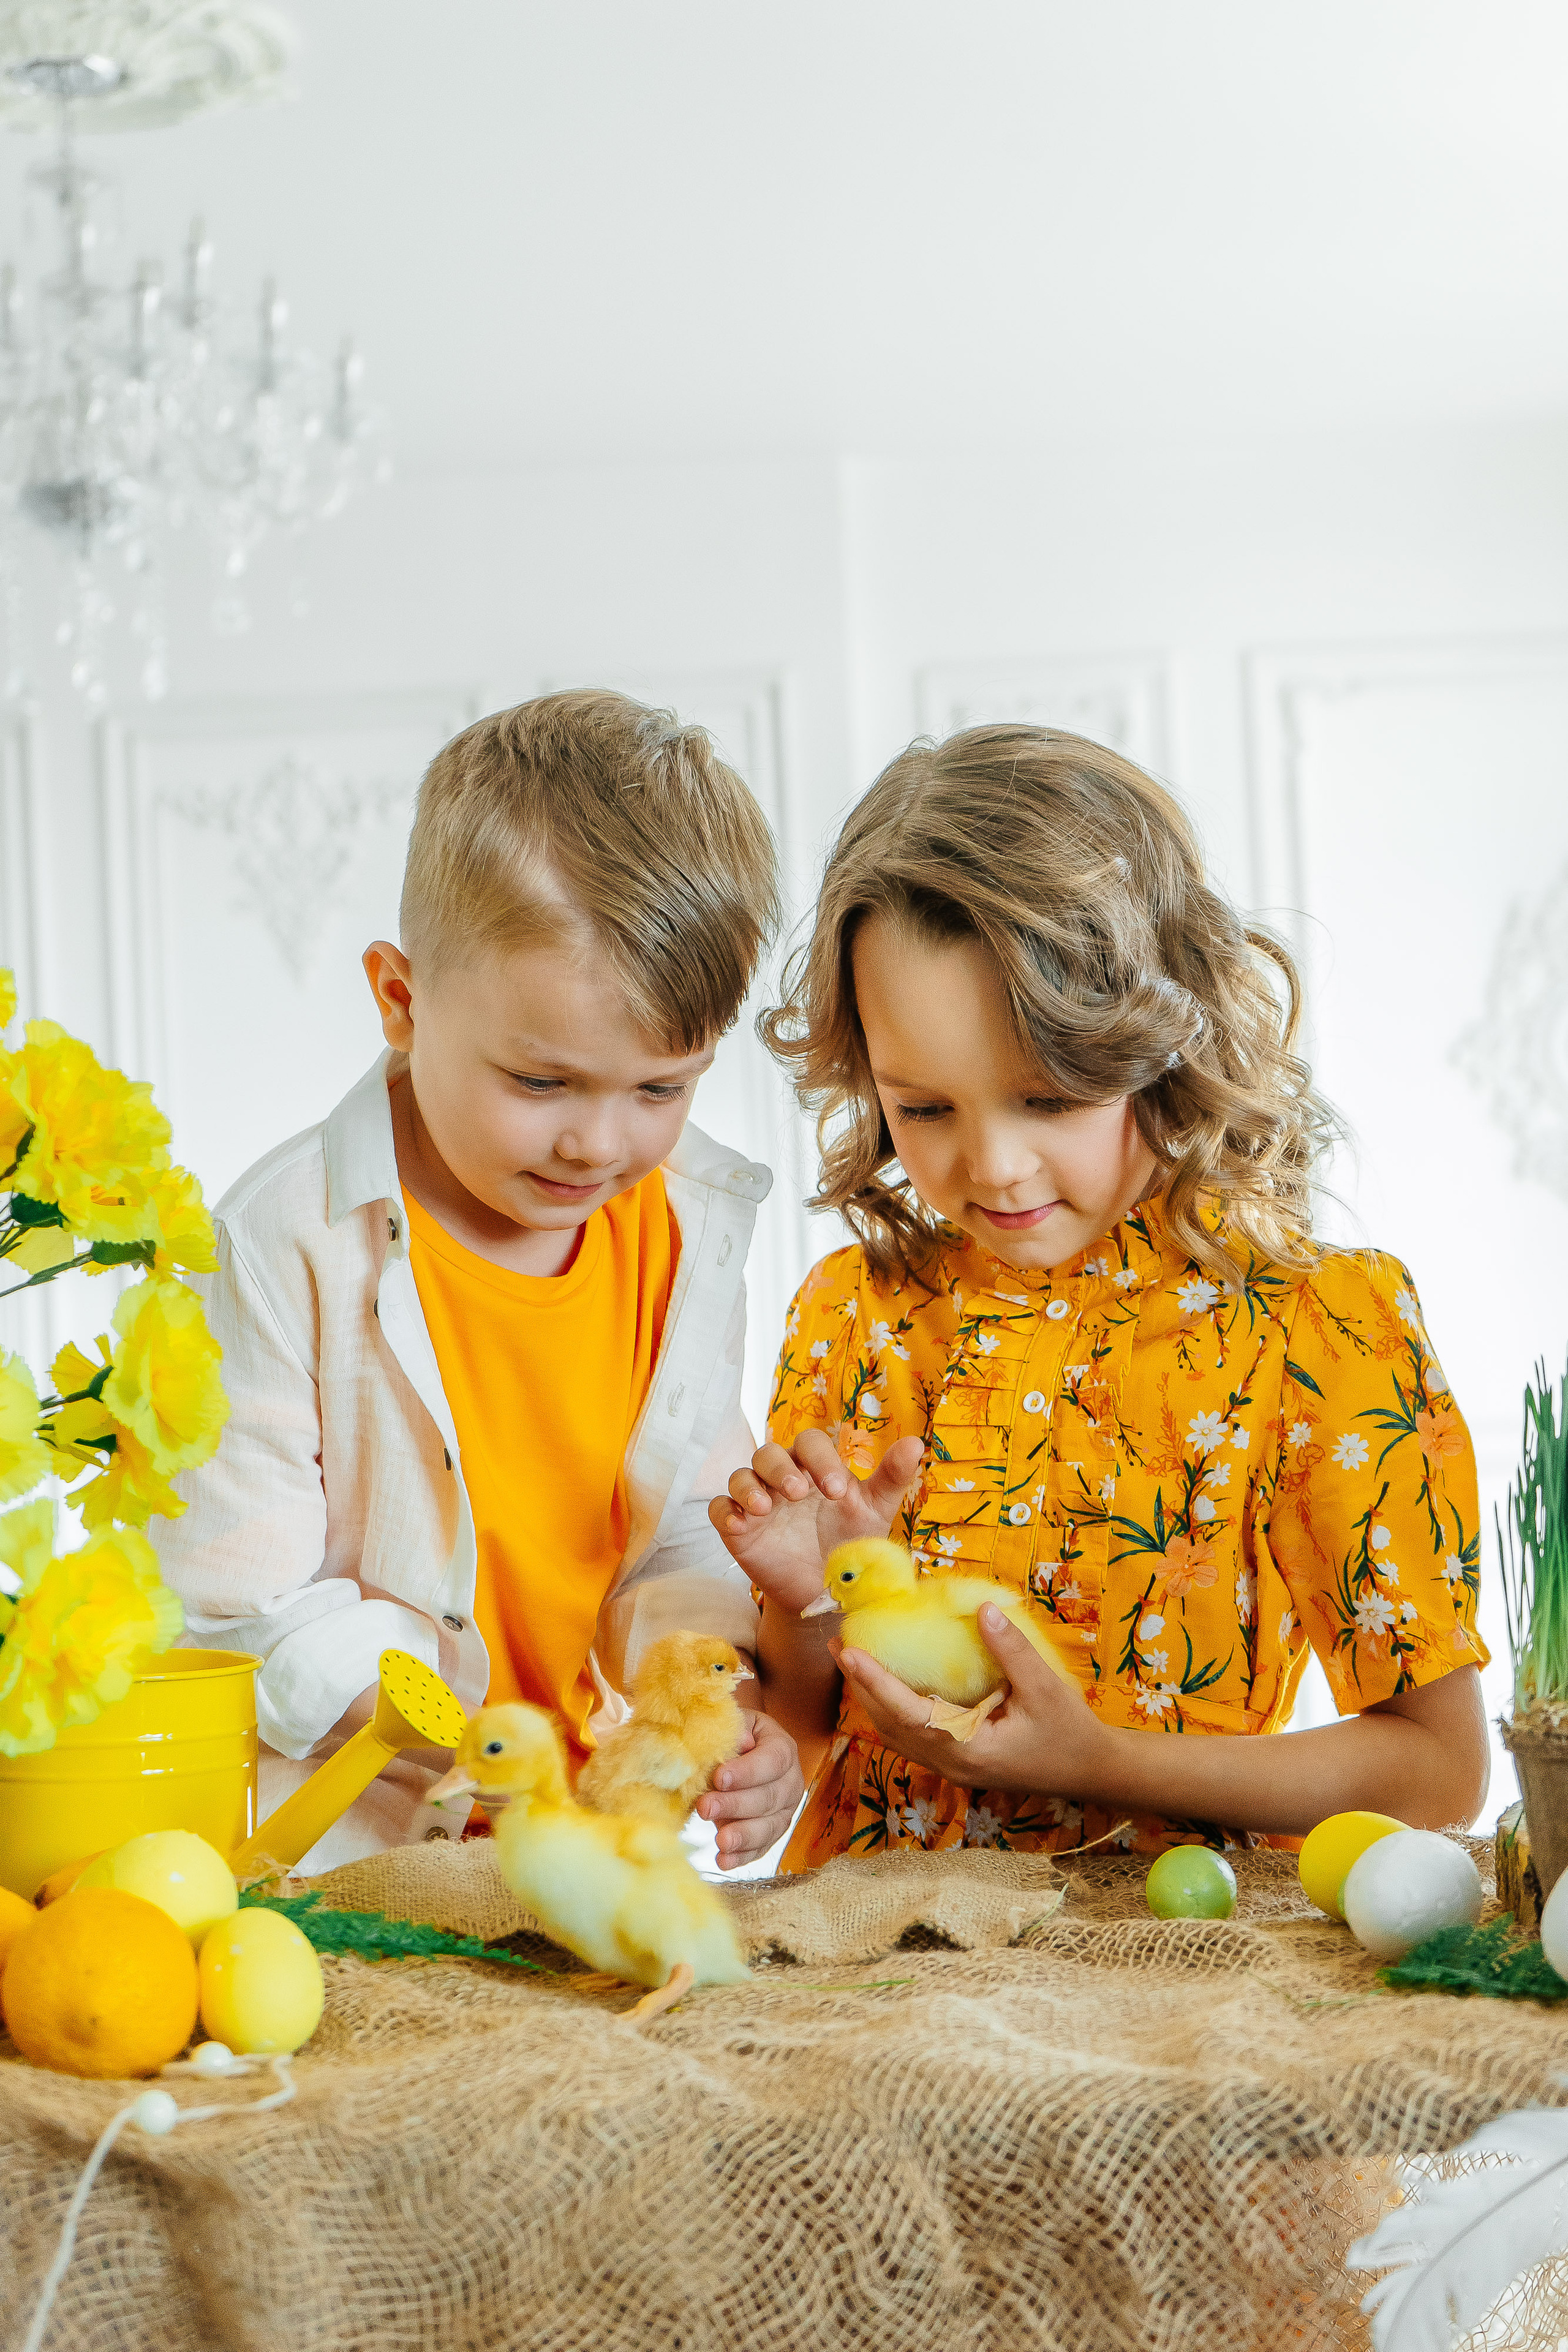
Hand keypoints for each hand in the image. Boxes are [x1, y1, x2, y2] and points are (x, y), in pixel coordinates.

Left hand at [693, 1708, 804, 1869]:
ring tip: (719, 1842)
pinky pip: (761, 1848)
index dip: (747, 1771)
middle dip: (735, 1805)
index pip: (772, 1761)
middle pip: (769, 1797)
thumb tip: (742, 1741)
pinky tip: (723, 1861)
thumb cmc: (735, 1738)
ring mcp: (784, 1812)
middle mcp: (790, 1782)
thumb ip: (735, 1729)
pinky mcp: (771, 1834)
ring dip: (743, 1836)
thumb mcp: (735, 1724)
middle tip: (705, 1808)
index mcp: (783, 1748)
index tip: (718, 1777)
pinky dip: (742, 1857)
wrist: (742, 1756)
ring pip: (769, 1827)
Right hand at [708, 1427, 925, 1614]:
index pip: (809, 1444)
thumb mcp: (874, 1511)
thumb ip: (891, 1477)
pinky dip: (725, 1512)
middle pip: (768, 1453)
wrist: (827, 1592)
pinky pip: (719, 1510)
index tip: (838, 1491)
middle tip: (799, 1491)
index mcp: (813, 1467)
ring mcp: (757, 1502)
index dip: (821, 1459)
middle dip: (781, 1468)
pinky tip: (740, 1524)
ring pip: (741, 1476)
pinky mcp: (737, 1529)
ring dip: (749, 1486)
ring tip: (765, 1507)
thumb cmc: (850, 1542)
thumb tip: (916, 1443)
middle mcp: (782, 1478)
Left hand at [837, 1605, 1109, 1793]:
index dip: (876, 1683)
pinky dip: (894, 1708)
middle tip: (839, 1644)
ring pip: (898, 1734)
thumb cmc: (1070, 1733)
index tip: (850, 1653)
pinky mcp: (958, 1761)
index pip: (908, 1715)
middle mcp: (951, 1764)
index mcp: (967, 1750)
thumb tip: (982, 1609)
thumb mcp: (1045, 1689)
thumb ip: (1013, 1651)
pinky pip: (913, 1735)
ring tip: (854, 1661)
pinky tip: (889, 1684)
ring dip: (873, 1698)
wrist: (1091, 1772)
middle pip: (891, 1726)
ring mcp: (952, 1767)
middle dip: (862, 1686)